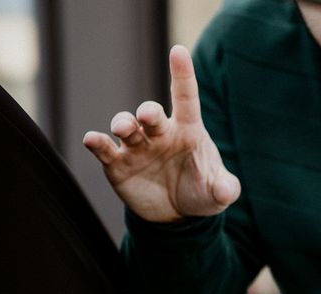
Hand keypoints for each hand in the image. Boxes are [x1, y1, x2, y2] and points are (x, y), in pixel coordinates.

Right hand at [82, 45, 239, 222]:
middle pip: (151, 113)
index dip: (182, 75)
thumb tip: (227, 191)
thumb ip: (225, 189)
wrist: (178, 216)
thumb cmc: (202, 192)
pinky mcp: (117, 164)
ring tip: (124, 129)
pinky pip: (104, 149)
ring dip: (122, 123)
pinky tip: (92, 140)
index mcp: (188, 131)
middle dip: (147, 111)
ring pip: (125, 125)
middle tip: (147, 115)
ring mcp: (137, 146)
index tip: (179, 51)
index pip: (185, 98)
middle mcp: (160, 133)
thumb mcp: (219, 194)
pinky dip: (96, 142)